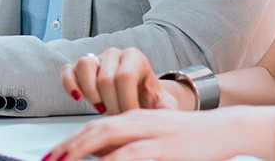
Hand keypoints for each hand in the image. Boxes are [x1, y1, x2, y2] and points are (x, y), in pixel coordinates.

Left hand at [44, 107, 274, 160]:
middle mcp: (136, 120)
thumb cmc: (190, 136)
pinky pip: (131, 153)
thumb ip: (126, 142)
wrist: (226, 128)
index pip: (91, 127)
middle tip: (49, 160)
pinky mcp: (163, 146)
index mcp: (132, 117)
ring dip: (80, 152)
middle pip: (92, 131)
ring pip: (106, 138)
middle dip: (67, 147)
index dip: (68, 141)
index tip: (52, 155)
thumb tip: (99, 154)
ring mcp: (149, 131)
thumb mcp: (152, 135)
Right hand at [59, 47, 190, 114]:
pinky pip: (68, 70)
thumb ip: (167, 107)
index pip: (125, 77)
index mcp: (135, 57)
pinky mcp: (80, 68)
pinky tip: (77, 98)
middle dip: (111, 104)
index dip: (125, 101)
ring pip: (84, 66)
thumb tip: (169, 114)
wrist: (138, 95)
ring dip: (90, 93)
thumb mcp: (163, 102)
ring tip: (100, 108)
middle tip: (117, 117)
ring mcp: (96, 59)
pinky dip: (69, 84)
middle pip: (105, 77)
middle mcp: (115, 54)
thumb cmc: (148, 98)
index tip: (130, 116)